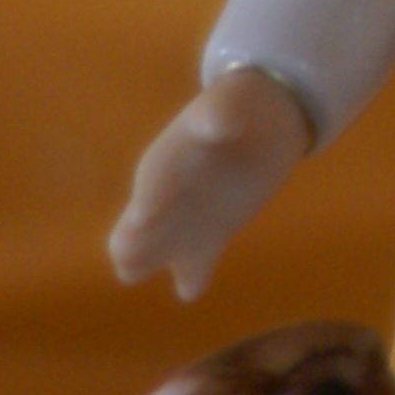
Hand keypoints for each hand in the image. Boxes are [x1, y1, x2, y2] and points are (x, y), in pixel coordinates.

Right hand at [109, 67, 312, 299]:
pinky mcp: (211, 237)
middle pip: (132, 232)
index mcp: (164, 164)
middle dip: (133, 245)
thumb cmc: (235, 109)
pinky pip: (194, 267)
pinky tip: (191, 289)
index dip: (149, 202)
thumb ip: (219, 116)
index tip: (146, 218)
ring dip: (150, 264)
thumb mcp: (228, 104)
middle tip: (134, 262)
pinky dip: (191, 278)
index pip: (150, 188)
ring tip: (145, 275)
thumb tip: (219, 124)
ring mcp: (184, 221)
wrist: (261, 123)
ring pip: (154, 254)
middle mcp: (164, 198)